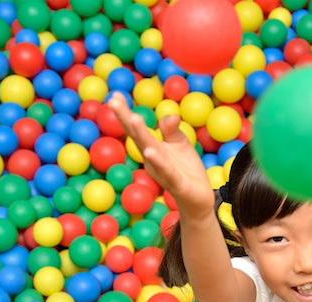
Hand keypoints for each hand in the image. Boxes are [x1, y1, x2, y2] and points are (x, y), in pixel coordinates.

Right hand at [108, 94, 214, 213]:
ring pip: (150, 152)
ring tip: (133, 118)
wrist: (198, 198)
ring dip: (141, 136)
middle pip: (138, 137)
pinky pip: (167, 171)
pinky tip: (151, 151)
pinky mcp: (176, 183)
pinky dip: (159, 162)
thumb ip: (171, 129)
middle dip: (126, 119)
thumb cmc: (185, 169)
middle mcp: (152, 159)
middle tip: (113, 101)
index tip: (115, 94)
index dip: (126, 112)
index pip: (137, 128)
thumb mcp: (179, 144)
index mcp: (152, 148)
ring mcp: (162, 171)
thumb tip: (170, 115)